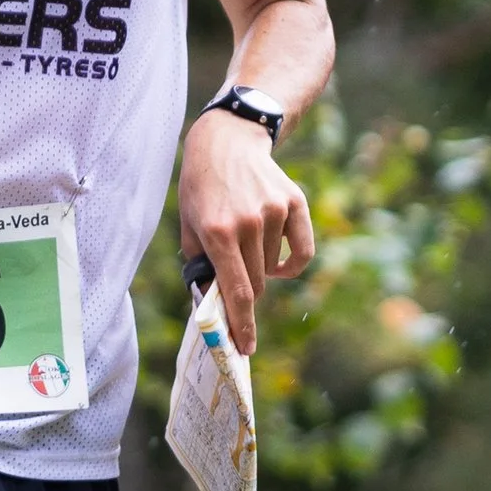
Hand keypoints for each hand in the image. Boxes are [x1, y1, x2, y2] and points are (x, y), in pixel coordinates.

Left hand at [178, 107, 312, 356]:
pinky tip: (278, 262)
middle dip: (245, 293)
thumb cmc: (201, 189)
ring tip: (245, 241)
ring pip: (274, 269)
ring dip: (261, 268)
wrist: (227, 142)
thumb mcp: (188, 225)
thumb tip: (212, 306)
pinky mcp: (295, 203)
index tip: (245, 349)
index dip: (241, 325)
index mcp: (217, 232)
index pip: (236, 292)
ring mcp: (274, 212)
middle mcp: (248, 223)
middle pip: (256, 285)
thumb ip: (199, 266)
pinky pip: (302, 253)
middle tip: (236, 279)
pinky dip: (290, 265)